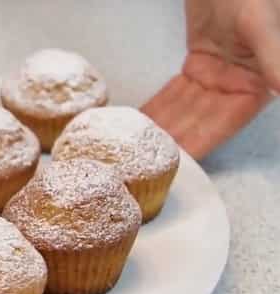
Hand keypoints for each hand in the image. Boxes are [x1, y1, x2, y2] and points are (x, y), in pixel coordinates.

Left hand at [142, 0, 279, 159]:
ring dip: (162, 125)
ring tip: (135, 147)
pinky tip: (141, 121)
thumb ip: (275, 59)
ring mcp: (217, 75)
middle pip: (200, 120)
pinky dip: (159, 105)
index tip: (179, 162)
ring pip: (184, 108)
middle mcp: (239, 84)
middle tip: (145, 161)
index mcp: (259, 84)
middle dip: (174, 139)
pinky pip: (176, 91)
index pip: (225, 122)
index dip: (202, 142)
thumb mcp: (261, 25)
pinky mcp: (199, 63)